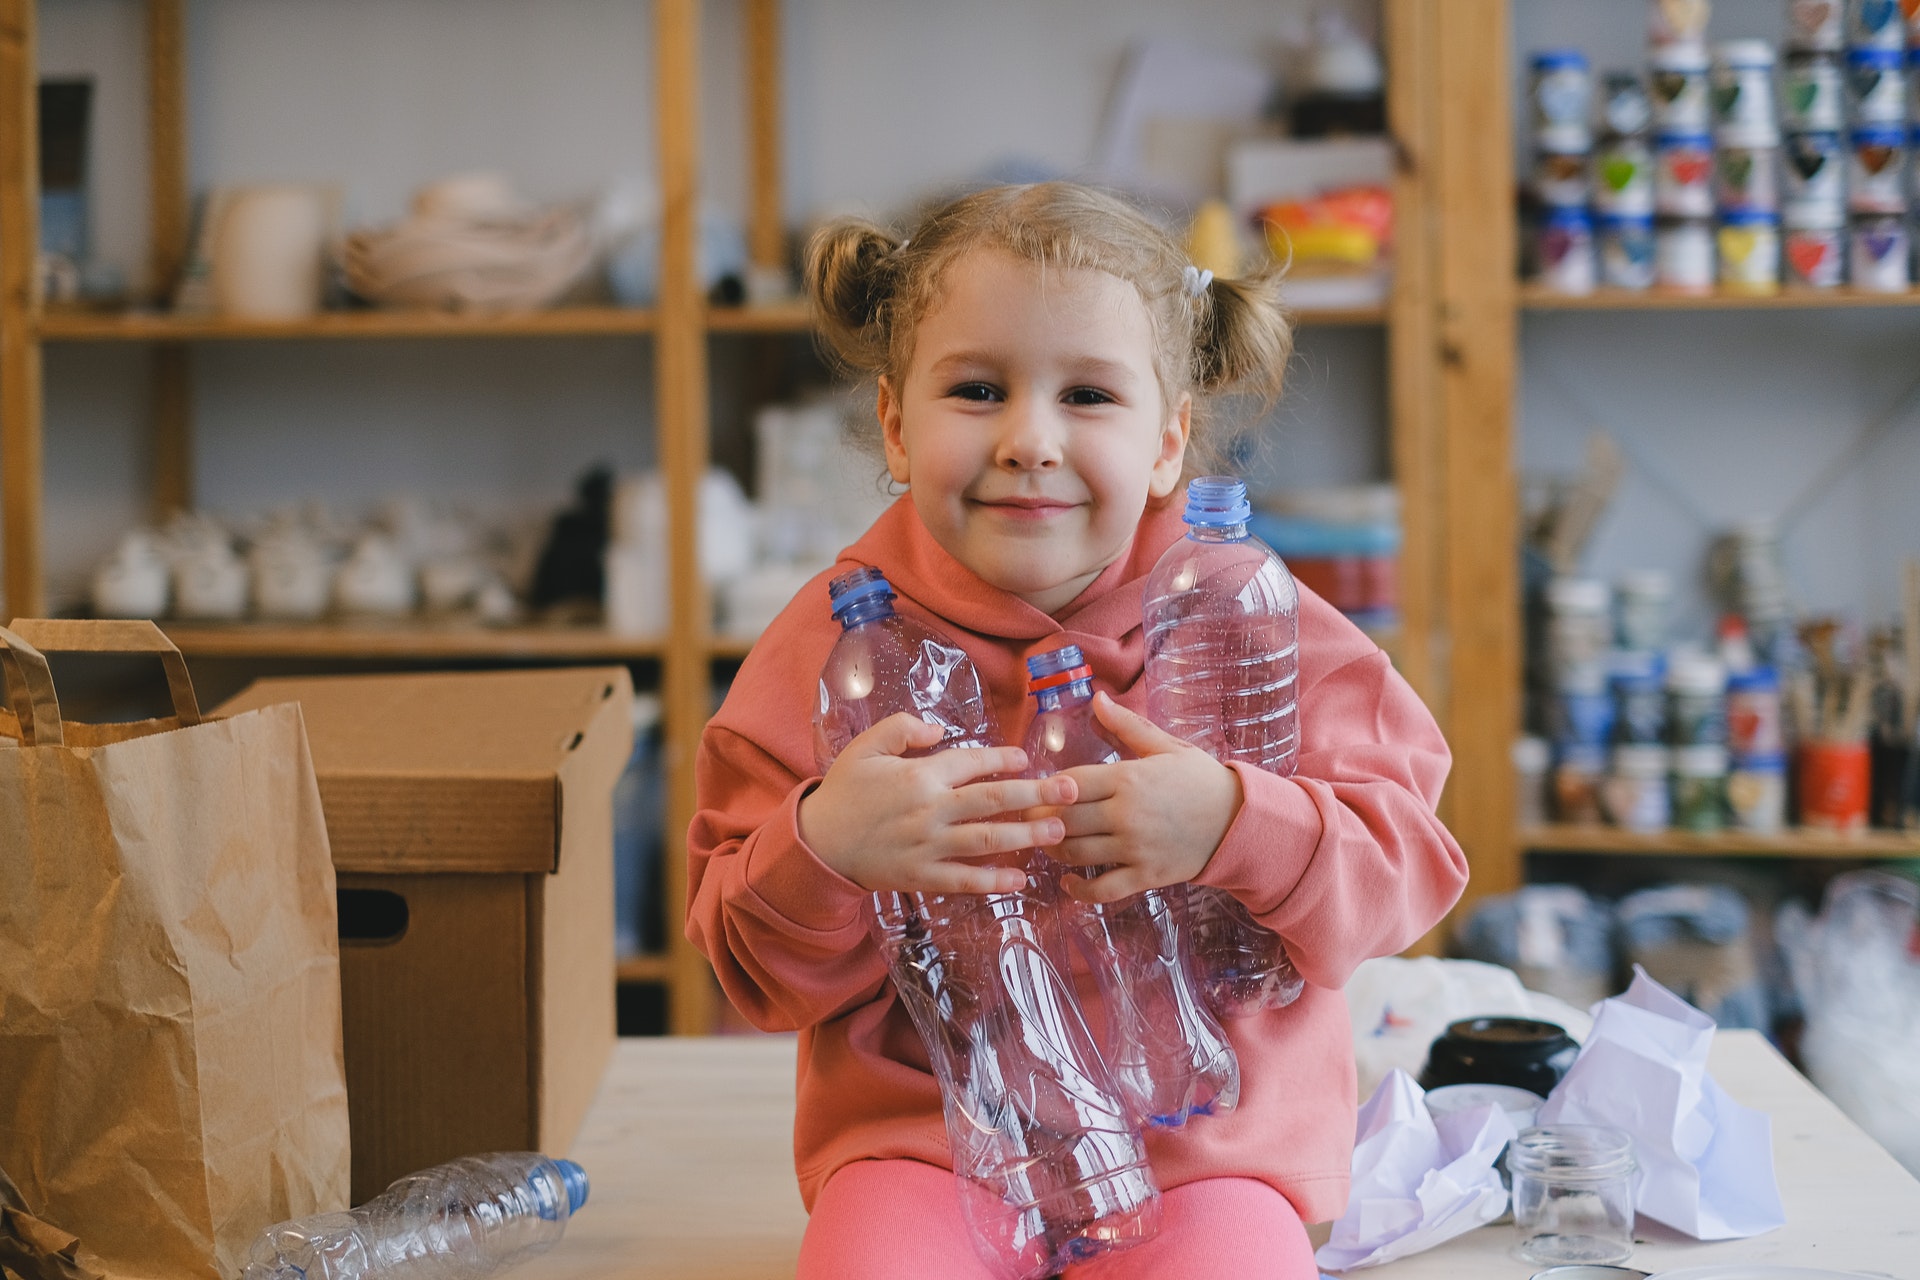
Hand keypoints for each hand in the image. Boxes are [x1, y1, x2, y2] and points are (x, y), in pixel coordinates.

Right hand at [798, 712, 1077, 895]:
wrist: (818, 843)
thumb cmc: (844, 790)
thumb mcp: (866, 746)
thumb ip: (902, 727)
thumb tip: (939, 728)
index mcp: (921, 774)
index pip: (973, 762)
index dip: (1004, 760)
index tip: (1026, 760)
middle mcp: (931, 810)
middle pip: (993, 801)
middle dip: (1036, 795)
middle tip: (1070, 791)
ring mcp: (929, 846)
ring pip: (987, 840)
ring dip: (1026, 836)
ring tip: (1059, 831)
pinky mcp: (922, 876)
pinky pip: (964, 879)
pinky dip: (993, 880)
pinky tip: (1020, 879)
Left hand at [1037, 692, 1241, 904]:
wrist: (1239, 819)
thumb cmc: (1200, 779)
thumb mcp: (1166, 746)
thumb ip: (1126, 725)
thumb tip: (1097, 698)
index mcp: (1128, 778)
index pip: (1069, 783)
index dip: (1046, 788)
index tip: (1036, 790)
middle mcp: (1127, 814)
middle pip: (1065, 819)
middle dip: (1041, 819)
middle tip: (1030, 818)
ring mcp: (1135, 847)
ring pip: (1077, 852)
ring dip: (1054, 849)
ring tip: (1048, 841)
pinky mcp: (1146, 875)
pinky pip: (1103, 890)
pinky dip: (1079, 890)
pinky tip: (1069, 881)